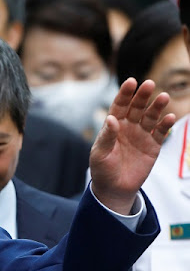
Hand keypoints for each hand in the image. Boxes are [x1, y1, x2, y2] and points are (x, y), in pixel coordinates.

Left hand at [90, 78, 174, 214]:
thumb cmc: (102, 169)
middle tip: (149, 84)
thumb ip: (107, 137)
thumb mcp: (100, 153)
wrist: (114, 189)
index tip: (131, 82)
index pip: (119, 106)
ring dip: (157, 107)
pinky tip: (169, 117)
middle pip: (137, 108)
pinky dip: (165, 125)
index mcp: (113, 126)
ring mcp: (142, 135)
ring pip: (151, 117)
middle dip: (142, 96)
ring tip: (164, 97)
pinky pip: (160, 133)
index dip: (125, 94)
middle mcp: (128, 127)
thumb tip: (111, 119)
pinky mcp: (153, 146)